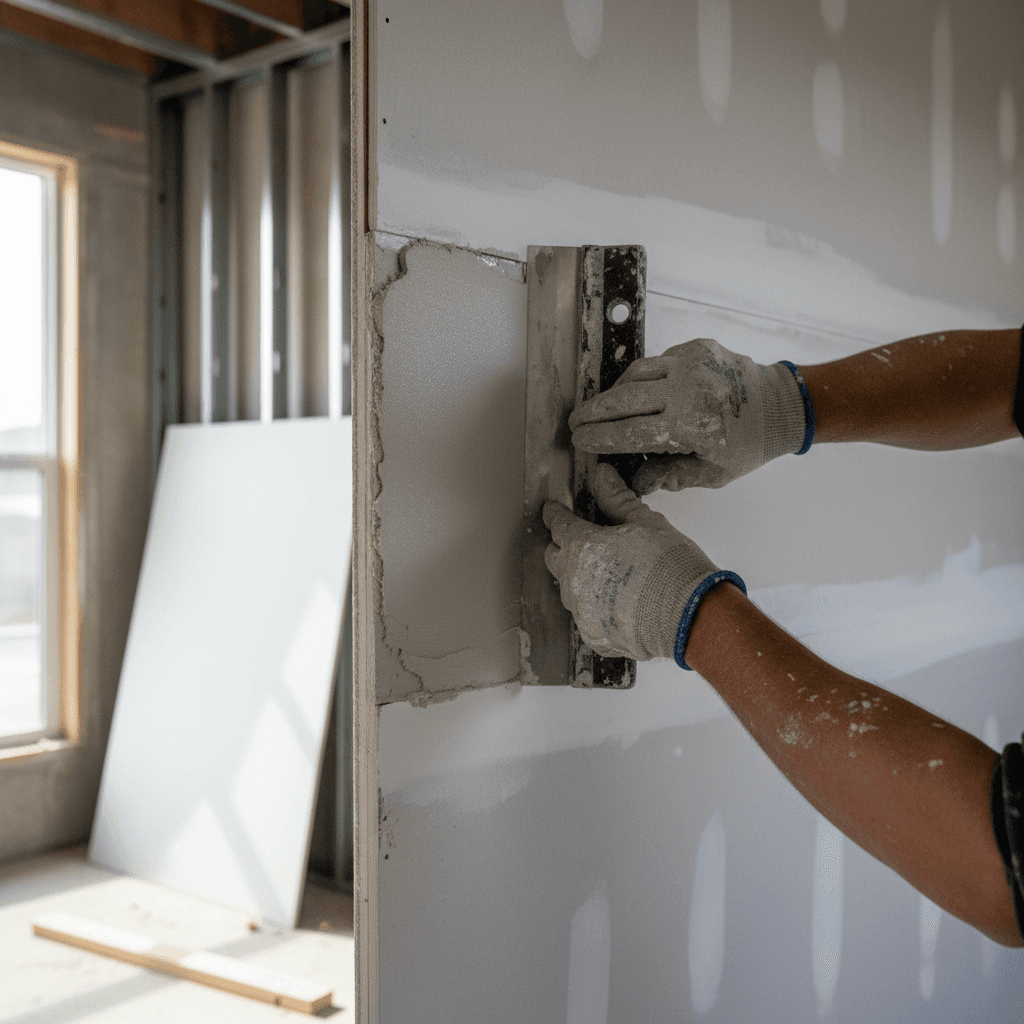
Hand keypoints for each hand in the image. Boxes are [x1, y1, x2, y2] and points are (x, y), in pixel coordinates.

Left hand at [542, 463, 741, 663]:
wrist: (690, 616)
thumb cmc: (670, 567)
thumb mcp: (646, 522)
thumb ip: (618, 499)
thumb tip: (603, 476)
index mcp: (582, 546)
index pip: (558, 524)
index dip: (555, 514)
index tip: (553, 510)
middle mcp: (573, 580)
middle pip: (555, 558)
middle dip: (563, 546)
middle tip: (579, 540)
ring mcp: (581, 611)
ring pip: (569, 589)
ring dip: (579, 578)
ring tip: (605, 573)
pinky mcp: (594, 635)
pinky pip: (587, 616)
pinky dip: (597, 607)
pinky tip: (617, 602)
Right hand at [568, 337, 809, 493]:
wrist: (783, 405)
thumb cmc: (748, 445)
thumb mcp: (712, 474)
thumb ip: (669, 477)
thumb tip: (632, 483)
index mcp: (691, 426)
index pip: (629, 433)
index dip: (599, 439)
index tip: (580, 443)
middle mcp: (688, 390)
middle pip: (622, 399)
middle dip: (593, 412)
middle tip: (575, 422)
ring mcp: (691, 364)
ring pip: (635, 374)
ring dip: (614, 393)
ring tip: (601, 409)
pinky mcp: (696, 348)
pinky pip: (657, 362)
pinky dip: (643, 378)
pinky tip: (638, 394)